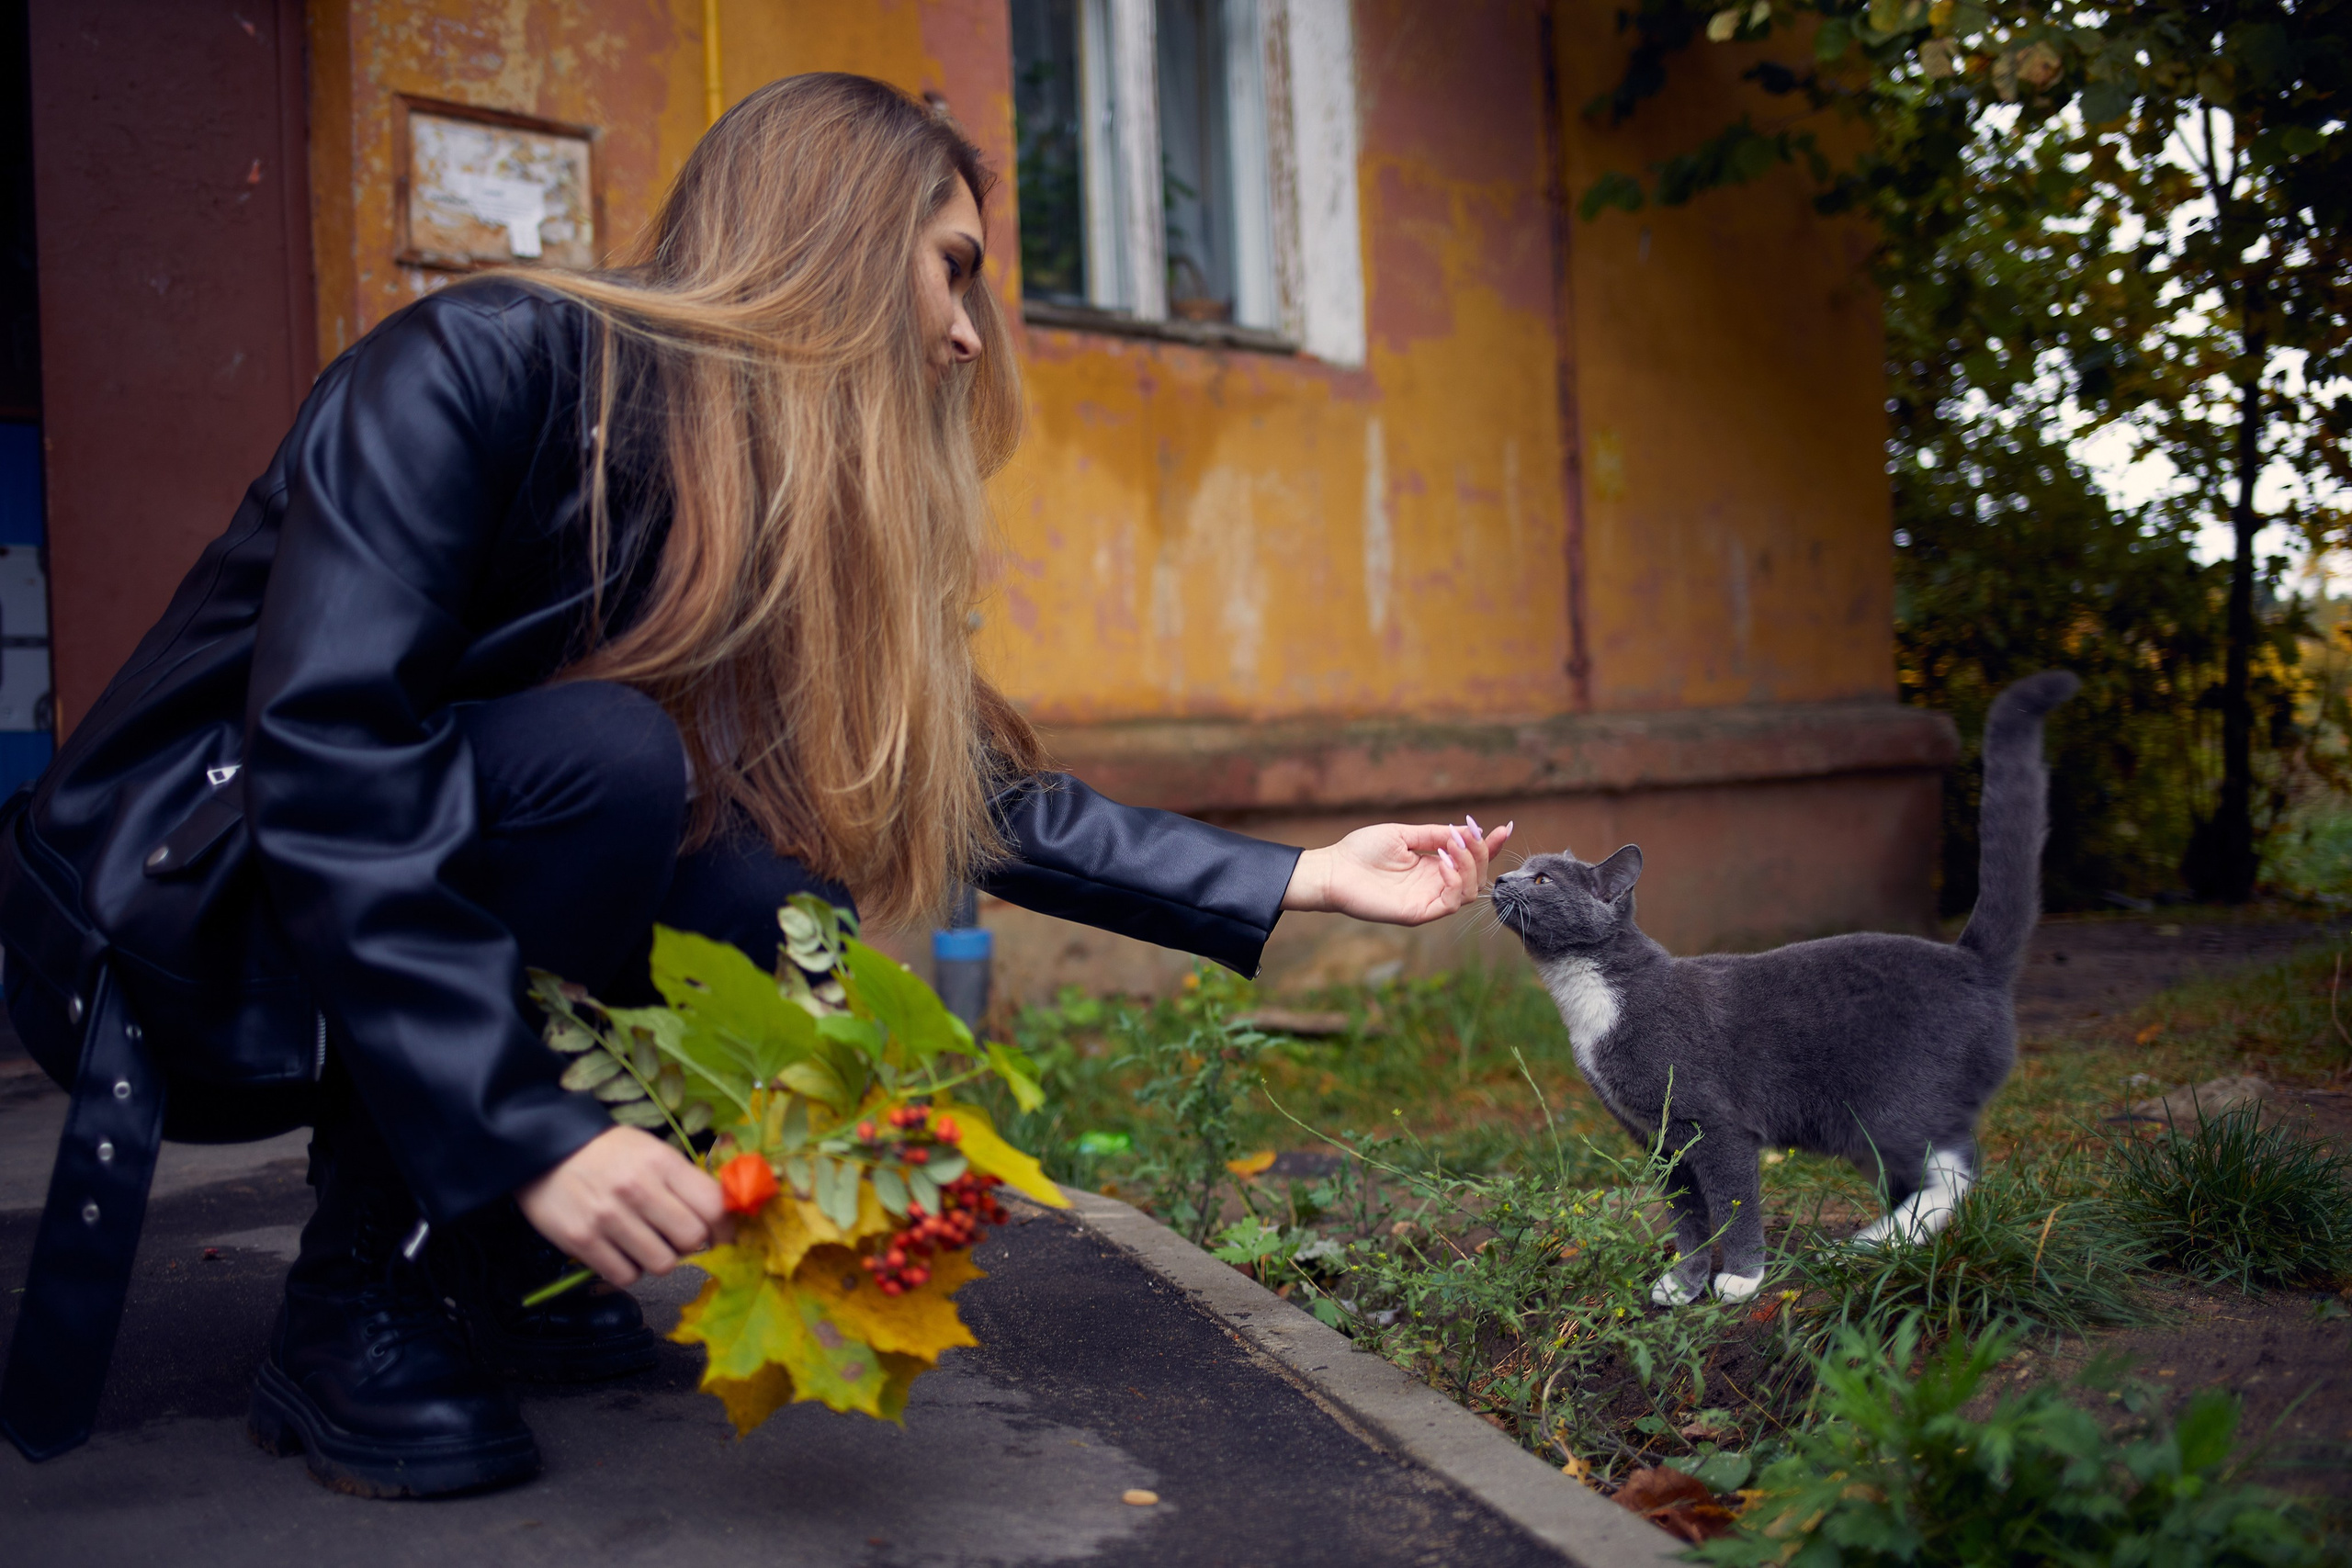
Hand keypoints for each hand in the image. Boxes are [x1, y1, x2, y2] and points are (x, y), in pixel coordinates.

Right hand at [517, 1126, 732, 1286]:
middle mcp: (638, 1190)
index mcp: (662, 1163)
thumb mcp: (651, 1151)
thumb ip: (683, 1181)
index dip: (726, 1227)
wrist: (544, 1147)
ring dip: (659, 1259)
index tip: (722, 1235)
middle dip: (691, 1244)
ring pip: (662, 1264)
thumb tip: (718, 1218)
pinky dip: (628, 1270)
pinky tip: (620, 1252)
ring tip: (645, 1244)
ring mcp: (609, 1217)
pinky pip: (625, 1276)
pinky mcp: (582, 1240)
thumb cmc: (607, 1151)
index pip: (714, 1205)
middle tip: (676, 1238)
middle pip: (692, 1239)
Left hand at [1282, 816, 1512, 925]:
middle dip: (1479, 852)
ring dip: (1469, 867)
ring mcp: (1427, 901)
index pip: (1470, 860)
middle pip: (1477, 875)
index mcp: (1432, 867)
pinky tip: (1443, 863)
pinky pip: (1451, 903)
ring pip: (1470, 892)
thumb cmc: (1361, 851)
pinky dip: (1455, 881)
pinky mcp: (1418, 913)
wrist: (1332, 870)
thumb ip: (1435, 834)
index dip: (1490, 847)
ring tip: (1452, 847)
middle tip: (1465, 835)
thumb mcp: (1403, 834)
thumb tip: (1467, 830)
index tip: (1505, 829)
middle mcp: (1434, 885)